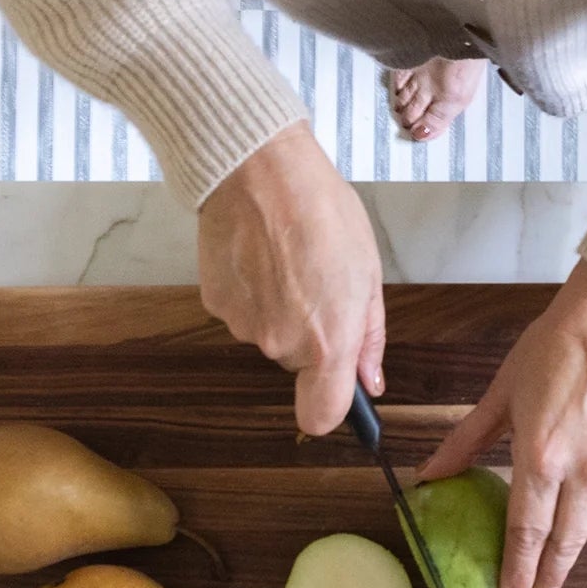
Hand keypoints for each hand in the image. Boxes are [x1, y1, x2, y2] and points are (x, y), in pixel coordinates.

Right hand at [198, 121, 386, 434]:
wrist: (259, 170)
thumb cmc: (322, 213)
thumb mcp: (367, 274)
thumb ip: (369, 337)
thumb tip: (371, 381)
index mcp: (327, 342)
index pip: (322, 416)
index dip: (334, 410)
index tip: (342, 393)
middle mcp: (280, 344)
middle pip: (298, 365)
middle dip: (313, 334)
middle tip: (320, 282)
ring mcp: (243, 326)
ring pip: (270, 335)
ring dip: (282, 309)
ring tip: (290, 259)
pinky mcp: (215, 304)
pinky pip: (244, 312)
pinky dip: (254, 292)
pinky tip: (262, 255)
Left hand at [417, 261, 586, 587]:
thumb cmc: (555, 348)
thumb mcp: (502, 394)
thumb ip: (466, 441)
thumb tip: (430, 475)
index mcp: (541, 455)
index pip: (526, 528)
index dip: (516, 566)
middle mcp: (583, 469)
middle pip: (566, 541)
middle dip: (549, 573)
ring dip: (574, 545)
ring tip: (558, 559)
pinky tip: (584, 513)